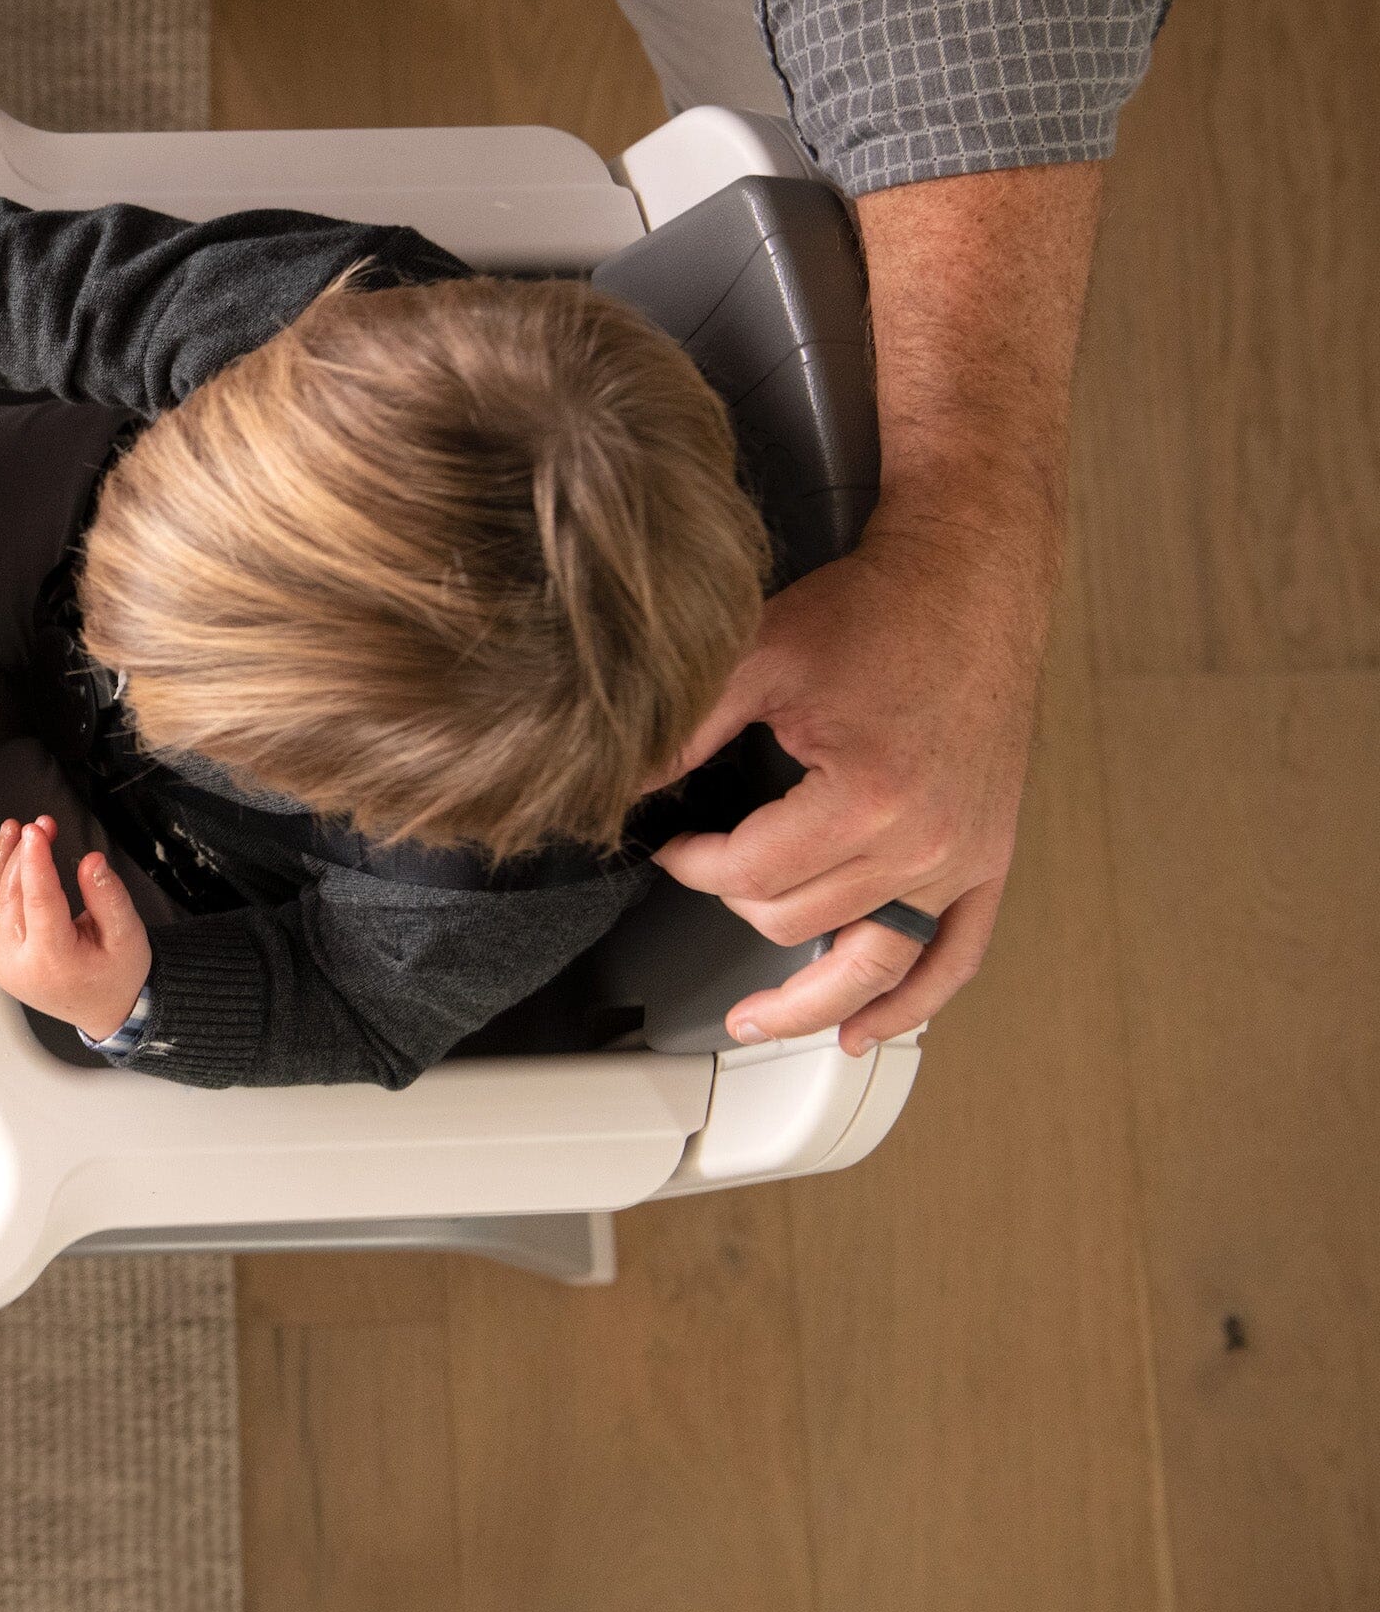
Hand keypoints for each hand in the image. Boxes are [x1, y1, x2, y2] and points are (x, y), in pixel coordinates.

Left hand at [0, 816, 149, 1039]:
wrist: (106, 1009)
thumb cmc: (116, 976)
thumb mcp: (128, 936)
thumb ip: (109, 898)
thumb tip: (92, 862)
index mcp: (53, 961)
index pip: (39, 901)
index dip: (35, 861)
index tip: (37, 831)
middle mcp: (19, 964)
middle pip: (12, 897)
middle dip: (23, 854)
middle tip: (39, 826)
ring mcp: (2, 962)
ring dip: (0, 862)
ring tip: (13, 831)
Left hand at [655, 517, 1046, 1055]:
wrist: (970, 581)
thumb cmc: (876, 610)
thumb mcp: (757, 657)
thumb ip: (683, 729)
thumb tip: (620, 782)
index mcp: (866, 797)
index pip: (751, 874)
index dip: (693, 865)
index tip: (675, 844)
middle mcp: (924, 842)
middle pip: (800, 922)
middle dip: (736, 901)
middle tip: (707, 869)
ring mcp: (963, 858)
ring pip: (870, 962)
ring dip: (809, 1003)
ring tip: (758, 1022)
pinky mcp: (991, 857)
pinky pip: (955, 957)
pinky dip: (910, 1004)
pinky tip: (865, 1030)